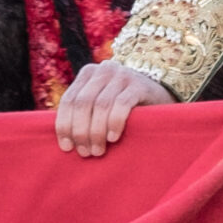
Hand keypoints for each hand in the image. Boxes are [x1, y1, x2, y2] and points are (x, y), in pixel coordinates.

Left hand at [54, 61, 174, 157]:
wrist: (158, 95)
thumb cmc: (124, 107)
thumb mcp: (101, 103)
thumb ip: (84, 112)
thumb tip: (64, 141)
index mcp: (88, 74)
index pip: (69, 100)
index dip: (64, 125)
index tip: (66, 147)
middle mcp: (103, 70)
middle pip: (83, 103)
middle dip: (80, 131)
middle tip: (85, 153)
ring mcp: (122, 75)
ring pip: (101, 105)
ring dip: (96, 132)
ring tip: (98, 150)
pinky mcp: (138, 85)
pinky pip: (122, 105)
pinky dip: (114, 123)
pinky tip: (113, 138)